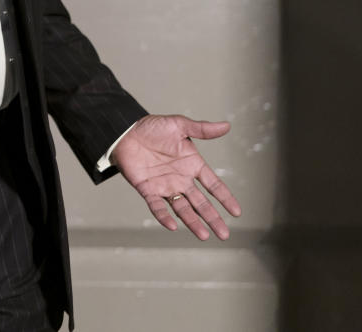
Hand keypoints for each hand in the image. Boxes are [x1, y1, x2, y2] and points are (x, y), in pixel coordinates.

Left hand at [111, 114, 241, 240]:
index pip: (213, 185)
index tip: (237, 212)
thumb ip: (202, 129)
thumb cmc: (152, 127)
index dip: (225, 198)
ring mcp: (165, 185)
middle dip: (213, 218)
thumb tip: (226, 126)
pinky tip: (172, 226)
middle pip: (201, 203)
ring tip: (204, 235)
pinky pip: (157, 206)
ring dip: (193, 222)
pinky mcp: (147, 189)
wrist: (125, 130)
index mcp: (192, 165)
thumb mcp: (179, 125)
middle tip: (224, 235)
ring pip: (182, 208)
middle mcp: (181, 179)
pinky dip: (164, 216)